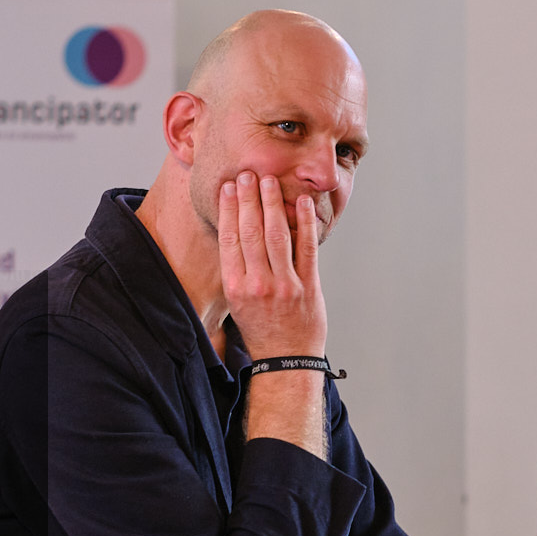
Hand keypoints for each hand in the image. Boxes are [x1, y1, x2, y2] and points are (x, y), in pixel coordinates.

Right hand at [218, 171, 326, 358]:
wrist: (286, 361)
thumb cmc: (261, 330)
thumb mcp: (238, 302)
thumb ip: (238, 269)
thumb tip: (236, 232)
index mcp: (236, 287)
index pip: (229, 239)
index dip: (228, 209)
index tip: (228, 187)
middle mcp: (258, 284)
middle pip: (251, 232)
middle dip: (248, 199)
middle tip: (248, 174)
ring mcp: (285, 285)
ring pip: (277, 235)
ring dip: (273, 204)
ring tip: (269, 182)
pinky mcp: (308, 287)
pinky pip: (307, 248)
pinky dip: (306, 223)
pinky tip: (302, 203)